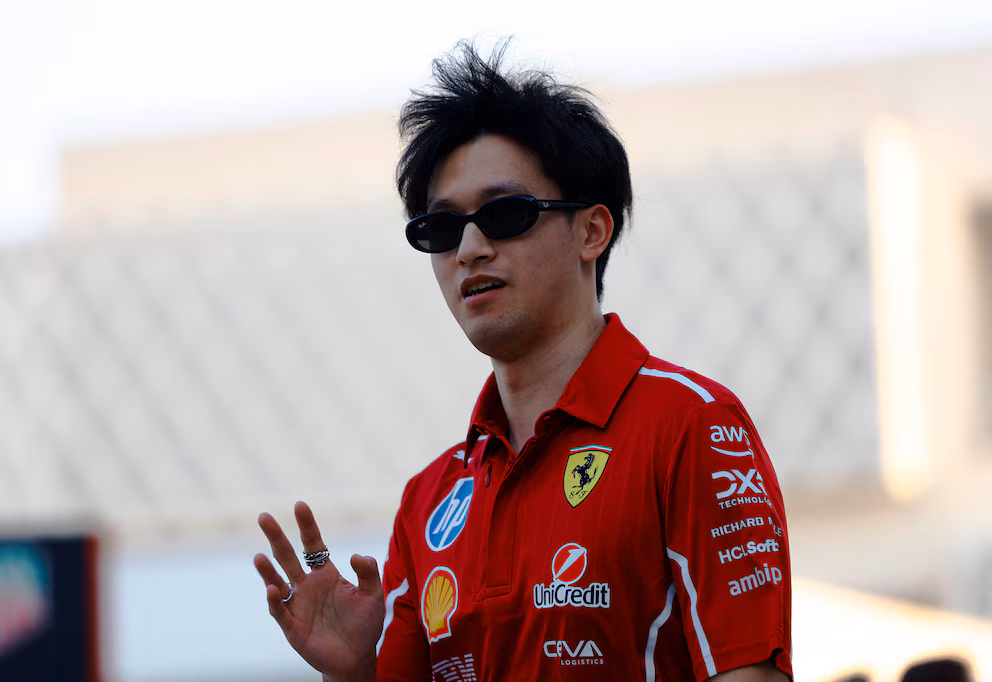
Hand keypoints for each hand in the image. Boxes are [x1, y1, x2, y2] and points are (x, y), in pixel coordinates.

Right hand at [254, 501, 383, 680]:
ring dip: (267, 571)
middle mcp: (308, 586)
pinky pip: (280, 611)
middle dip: (276, 537)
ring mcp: (298, 605)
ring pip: (278, 582)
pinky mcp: (292, 627)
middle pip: (288, 557)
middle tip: (263, 516)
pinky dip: (274, 601)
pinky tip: (271, 589)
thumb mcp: (374, 595)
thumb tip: (354, 554)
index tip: (300, 505)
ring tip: (258, 556)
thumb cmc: (365, 624)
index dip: (307, 526)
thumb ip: (369, 572)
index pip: (314, 544)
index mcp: (326, 574)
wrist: (357, 658)